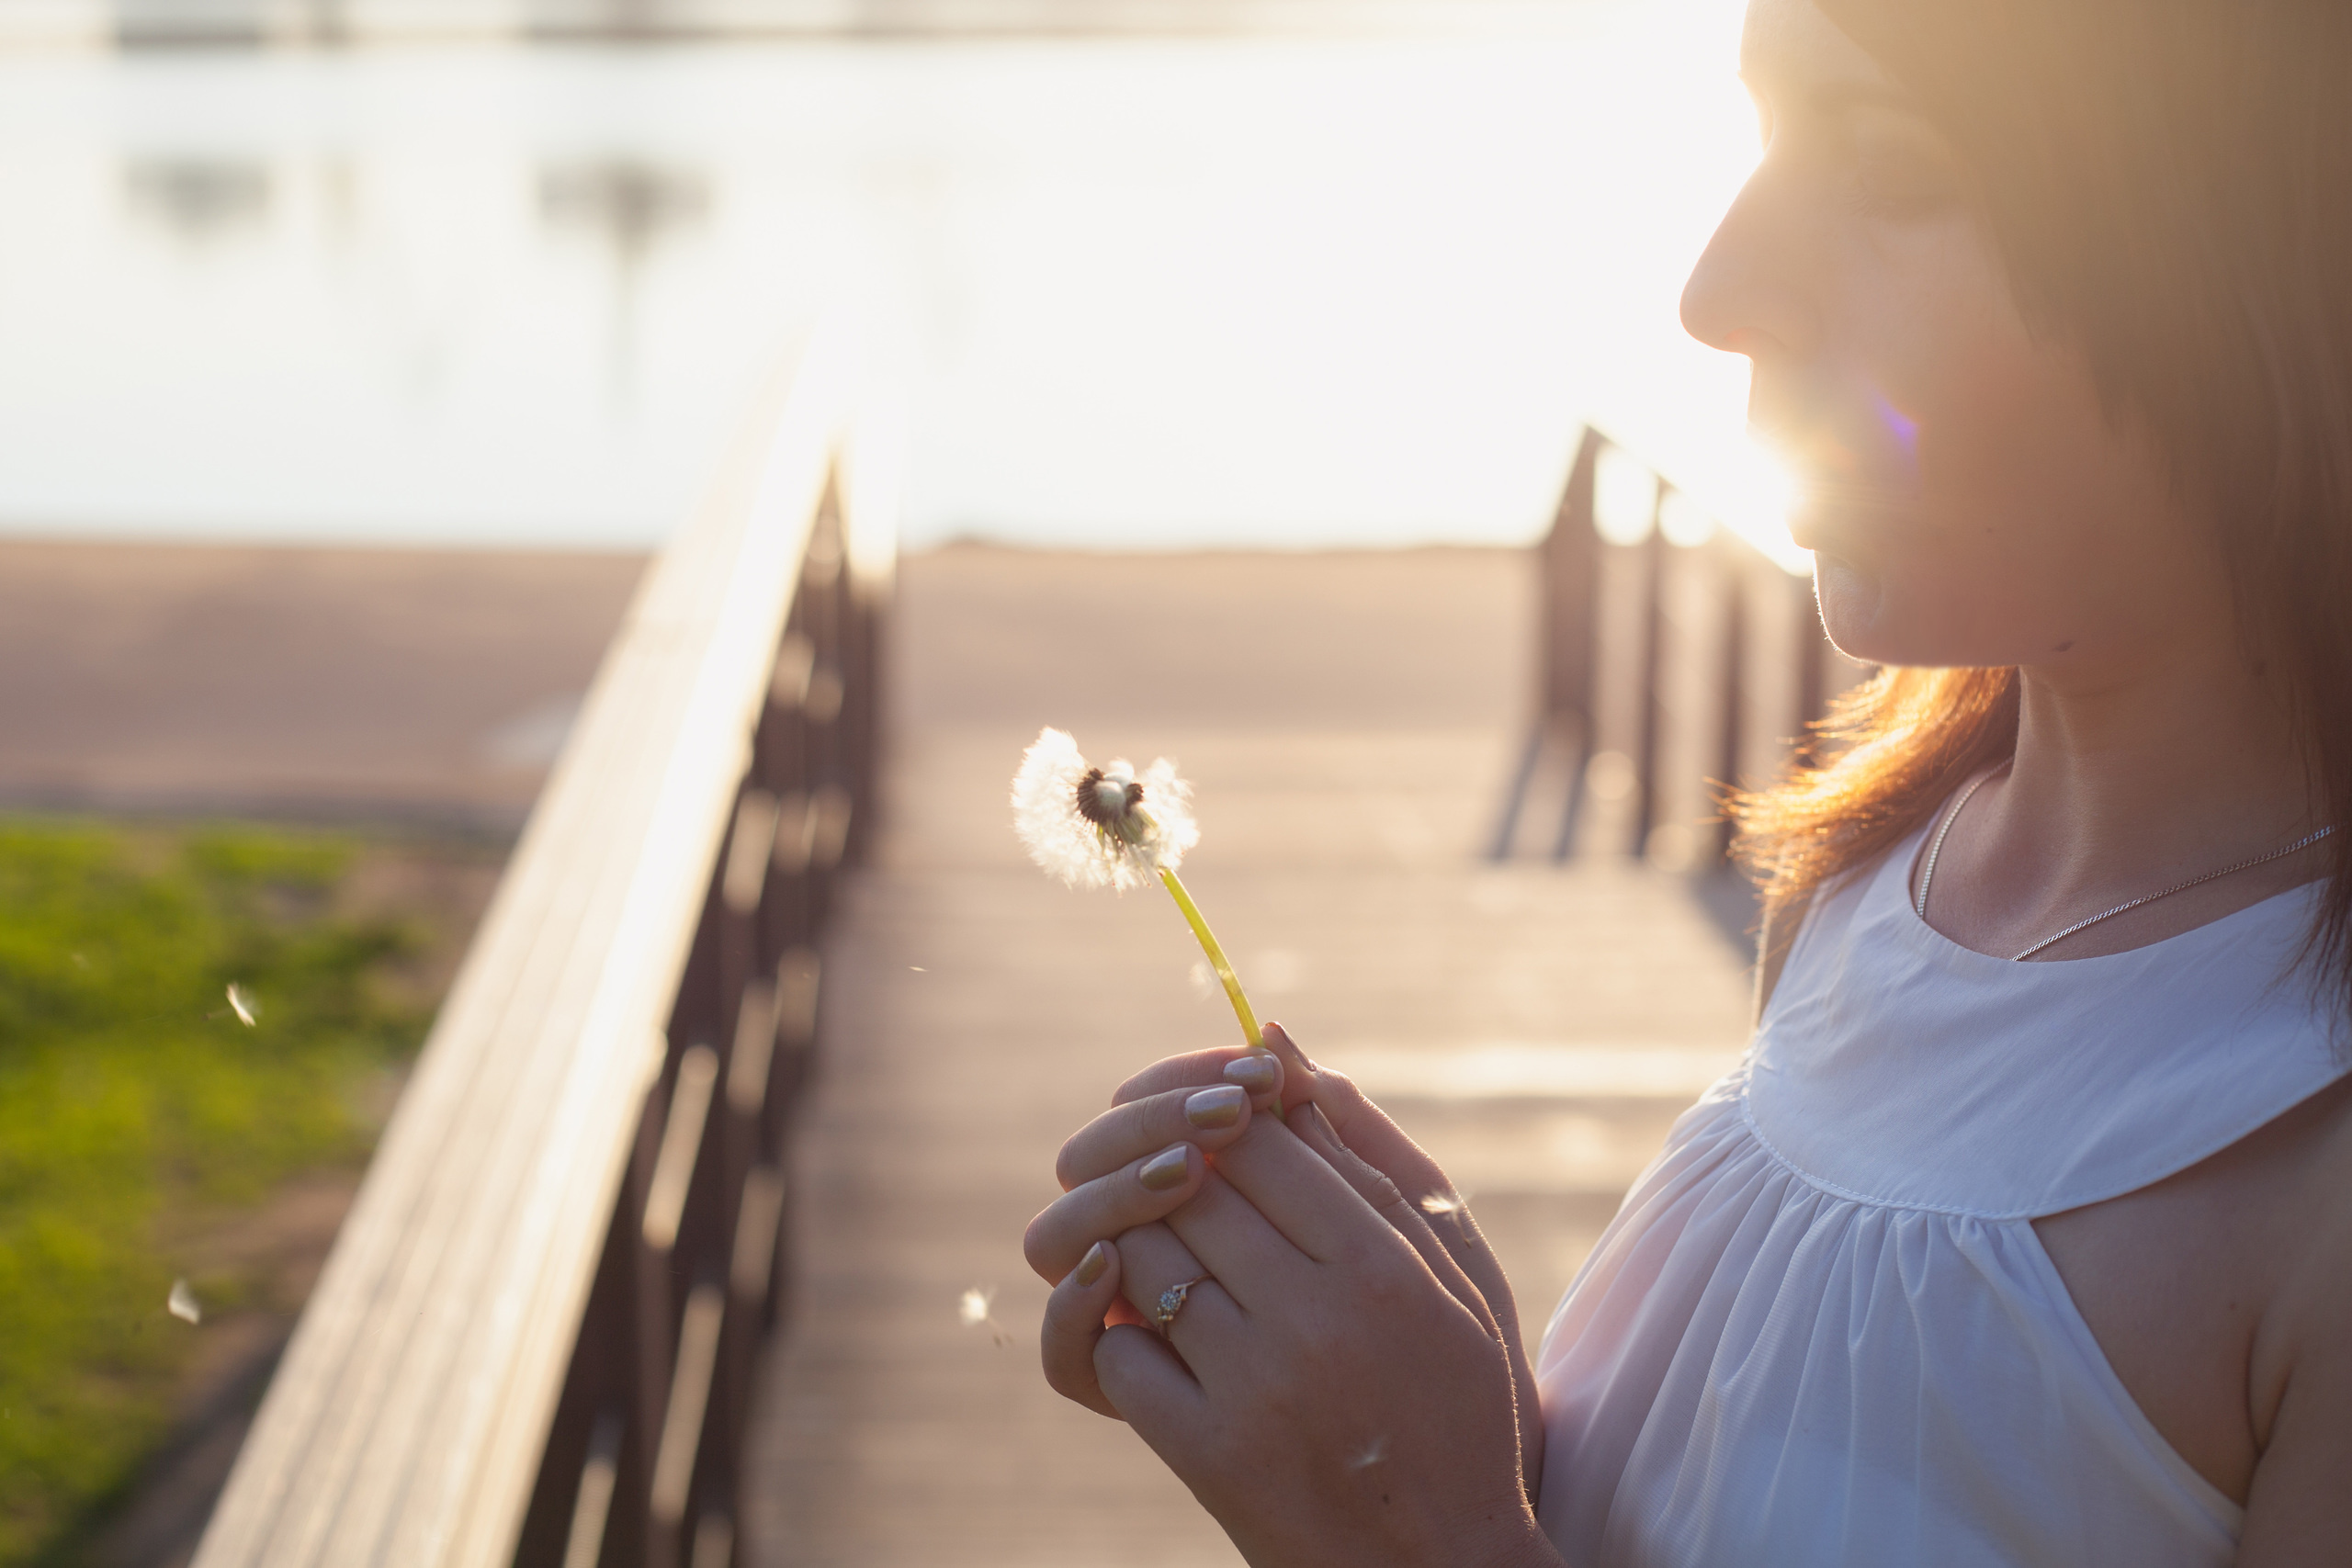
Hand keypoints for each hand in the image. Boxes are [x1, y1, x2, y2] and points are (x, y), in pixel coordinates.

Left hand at [1035, 1092, 1556, 1566]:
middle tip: (1183, 1191)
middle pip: (1191, 1191)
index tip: (1221, 1128)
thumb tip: (1282, 1050)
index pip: (1261, 1141)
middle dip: (1173, 1178)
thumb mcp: (1445, 1277)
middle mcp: (1315, 1321)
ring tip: (1176, 1260)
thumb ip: (1366, 1164)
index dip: (1226, 1119)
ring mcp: (1254, 1390)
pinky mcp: (1206, 1455)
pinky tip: (1167, 1343)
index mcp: (1382, 1268)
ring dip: (1141, 1249)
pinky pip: (1122, 1355)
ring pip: (1142, 1262)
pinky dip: (1127, 1338)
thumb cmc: (1453, 1406)